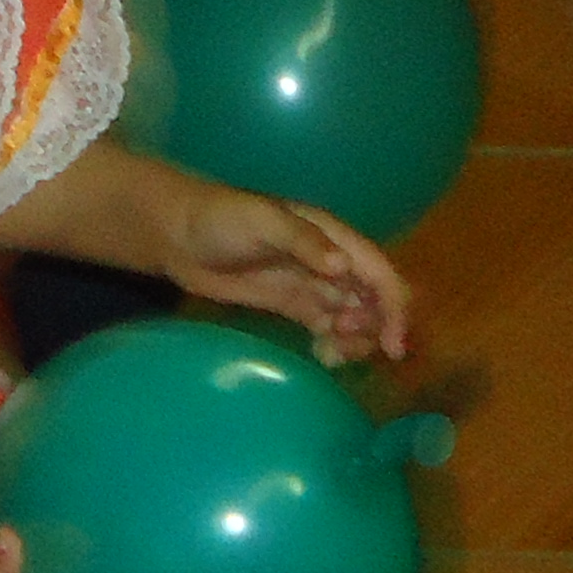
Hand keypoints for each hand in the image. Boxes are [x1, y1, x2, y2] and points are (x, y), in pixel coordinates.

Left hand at [164, 185, 413, 366]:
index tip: (392, 345)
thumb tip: (342, 266)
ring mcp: (312, 283)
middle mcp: (329, 259)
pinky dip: (335, 343)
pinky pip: (328, 327)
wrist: (177, 234)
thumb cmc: (219, 217)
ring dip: (356, 339)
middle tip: (344, 341)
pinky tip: (322, 355)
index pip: (378, 272)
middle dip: (375, 327)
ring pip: (356, 316)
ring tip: (331, 353)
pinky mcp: (293, 303)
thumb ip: (303, 241)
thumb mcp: (262, 221)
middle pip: (374, 299)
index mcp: (331, 234)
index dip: (394, 307)